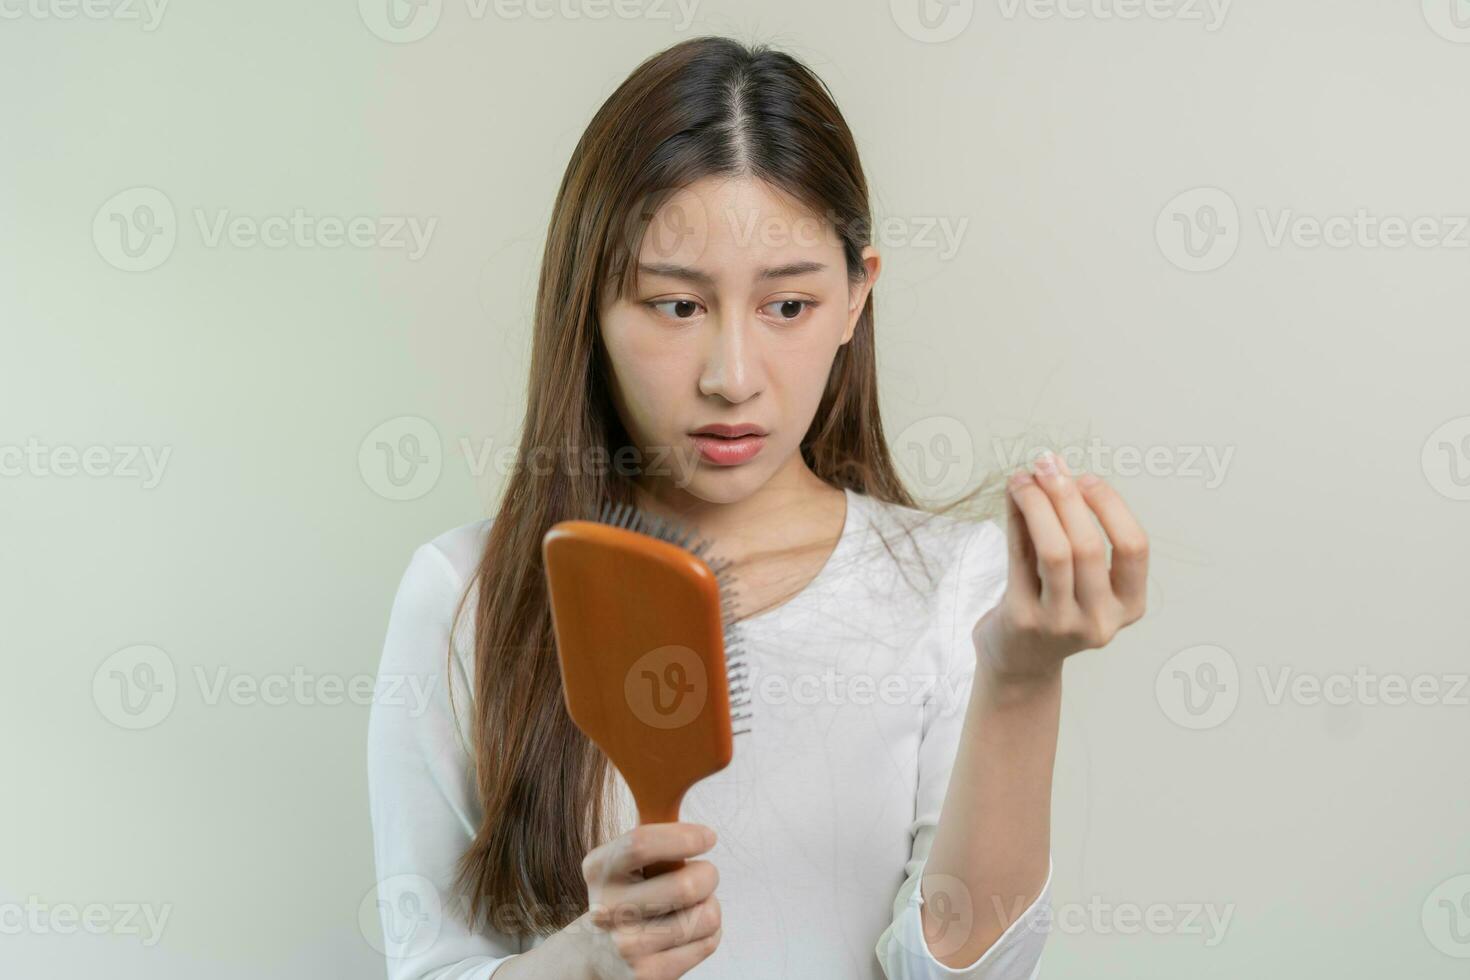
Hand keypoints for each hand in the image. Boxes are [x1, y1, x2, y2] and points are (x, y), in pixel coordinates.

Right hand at [575, 822, 722, 978]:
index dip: (684, 837)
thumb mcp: (625, 862)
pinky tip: (691, 929)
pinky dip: (710, 931)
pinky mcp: (647, 974)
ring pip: (706, 916)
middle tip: (704, 875)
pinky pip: (708, 942)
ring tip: (694, 904)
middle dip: (708, 875)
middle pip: (686, 886)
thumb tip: (702, 835)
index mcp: (599, 869)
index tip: (708, 837)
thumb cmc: (627, 893)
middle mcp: (607, 909)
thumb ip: (655, 843)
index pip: (641, 844)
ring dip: (711, 904)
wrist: (597, 952)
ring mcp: (626, 946)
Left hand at [972, 450, 1148, 685]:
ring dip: (1038, 504)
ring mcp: (1061, 624)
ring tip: (1024, 476)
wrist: (1019, 660)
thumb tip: (1055, 466)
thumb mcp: (1077, 572)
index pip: (1134, 547)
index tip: (1086, 478)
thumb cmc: (1053, 603)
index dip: (1111, 506)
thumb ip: (1070, 524)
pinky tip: (1012, 495)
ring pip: (1055, 552)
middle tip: (1048, 463)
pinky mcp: (1023, 620)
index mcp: (1129, 605)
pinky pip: (1020, 557)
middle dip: (1067, 496)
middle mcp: (1100, 620)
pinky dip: (1016, 519)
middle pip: (1089, 546)